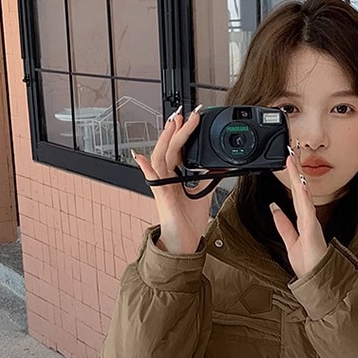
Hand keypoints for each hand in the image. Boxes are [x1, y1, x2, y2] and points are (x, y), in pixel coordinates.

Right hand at [132, 106, 213, 253]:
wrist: (184, 243)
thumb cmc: (189, 222)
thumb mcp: (203, 195)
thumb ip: (207, 180)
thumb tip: (216, 166)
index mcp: (174, 177)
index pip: (176, 150)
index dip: (181, 134)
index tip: (188, 119)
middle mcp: (165, 180)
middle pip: (168, 150)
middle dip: (175, 131)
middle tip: (183, 115)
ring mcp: (162, 187)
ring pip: (159, 159)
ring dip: (165, 141)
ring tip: (171, 125)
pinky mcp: (161, 198)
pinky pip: (152, 180)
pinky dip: (146, 168)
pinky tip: (140, 157)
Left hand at [270, 151, 328, 278]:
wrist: (317, 280)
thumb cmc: (309, 264)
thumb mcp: (290, 241)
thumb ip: (283, 224)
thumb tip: (274, 207)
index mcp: (302, 219)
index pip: (296, 192)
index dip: (292, 175)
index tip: (288, 158)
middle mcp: (308, 218)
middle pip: (300, 188)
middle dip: (295, 168)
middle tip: (291, 149)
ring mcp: (311, 223)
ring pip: (303, 194)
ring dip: (298, 176)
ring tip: (293, 159)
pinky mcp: (313, 231)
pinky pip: (307, 210)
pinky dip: (304, 196)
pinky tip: (300, 184)